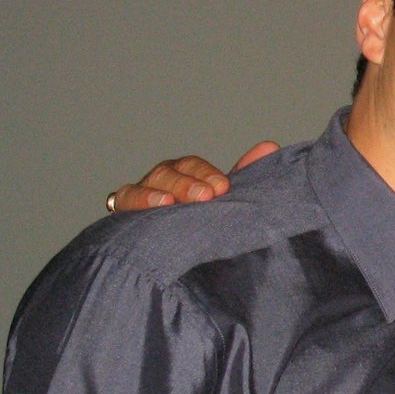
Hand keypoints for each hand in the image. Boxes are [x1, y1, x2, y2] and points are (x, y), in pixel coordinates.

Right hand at [107, 142, 279, 210]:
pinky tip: (156, 207)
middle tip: (206, 196)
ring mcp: (142, 193)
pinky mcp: (125, 210)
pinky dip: (139, 200)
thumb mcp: (219, 197)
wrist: (164, 247)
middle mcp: (163, 180)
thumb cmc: (197, 216)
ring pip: (147, 184)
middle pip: (170, 172)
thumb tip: (270, 146)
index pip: (193, 166)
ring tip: (172, 203)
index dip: (206, 174)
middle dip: (187, 183)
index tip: (222, 187)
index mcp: (186, 174)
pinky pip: (124, 200)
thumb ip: (242, 173)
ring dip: (162, 192)